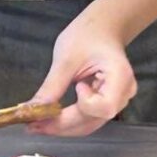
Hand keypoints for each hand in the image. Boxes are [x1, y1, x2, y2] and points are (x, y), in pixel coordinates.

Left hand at [28, 6, 137, 137]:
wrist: (101, 29)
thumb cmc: (87, 35)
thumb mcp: (66, 57)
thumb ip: (53, 86)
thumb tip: (33, 110)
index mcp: (120, 77)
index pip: (104, 106)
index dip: (84, 105)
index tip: (74, 86)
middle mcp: (123, 94)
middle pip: (93, 120)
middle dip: (63, 125)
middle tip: (32, 125)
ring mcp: (116, 101)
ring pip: (89, 125)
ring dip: (62, 127)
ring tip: (36, 125)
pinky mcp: (105, 104)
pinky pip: (87, 119)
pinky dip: (68, 122)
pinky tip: (48, 120)